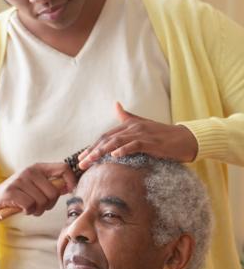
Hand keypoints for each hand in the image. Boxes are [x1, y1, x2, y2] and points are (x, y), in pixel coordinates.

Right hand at [0, 161, 75, 220]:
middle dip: (49, 204)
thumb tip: (69, 186)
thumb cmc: (16, 195)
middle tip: (38, 206)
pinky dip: (28, 211)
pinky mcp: (11, 192)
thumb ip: (50, 185)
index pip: (63, 168)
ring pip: (42, 201)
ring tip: (29, 208)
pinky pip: (30, 205)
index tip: (68, 191)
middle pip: (54, 191)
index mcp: (37, 168)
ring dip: (37, 210)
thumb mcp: (34, 186)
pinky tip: (21, 209)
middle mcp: (29, 172)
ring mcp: (19, 181)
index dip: (71, 180)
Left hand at [77, 102, 197, 168]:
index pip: (105, 136)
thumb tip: (115, 104)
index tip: (81, 158)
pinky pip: (135, 145)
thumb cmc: (164, 134)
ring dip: (102, 151)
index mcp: (129, 125)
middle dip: (92, 151)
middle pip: (108, 139)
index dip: (92, 146)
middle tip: (81, 163)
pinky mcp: (152, 142)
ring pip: (117, 141)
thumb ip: (127, 117)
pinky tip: (115, 156)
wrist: (188, 138)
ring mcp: (143, 134)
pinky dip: (124, 149)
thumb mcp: (143, 124)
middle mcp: (133, 128)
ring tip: (91, 161)